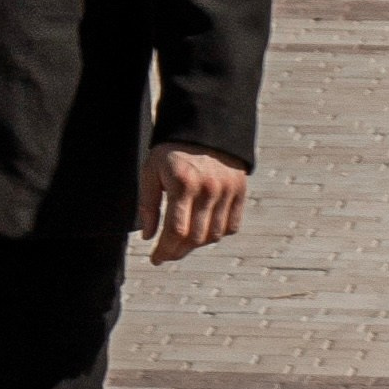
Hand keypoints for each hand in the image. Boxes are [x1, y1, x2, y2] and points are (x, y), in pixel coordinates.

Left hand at [138, 143, 248, 264]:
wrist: (203, 129)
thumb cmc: (171, 152)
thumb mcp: (151, 171)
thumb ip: (148, 205)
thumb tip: (148, 237)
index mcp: (183, 184)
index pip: (176, 230)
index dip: (165, 250)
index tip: (155, 259)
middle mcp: (208, 190)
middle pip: (196, 237)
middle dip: (178, 252)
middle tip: (166, 255)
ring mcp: (227, 191)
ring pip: (214, 235)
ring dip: (196, 246)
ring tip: (181, 244)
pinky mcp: (239, 192)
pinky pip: (231, 227)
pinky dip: (217, 235)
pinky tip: (203, 233)